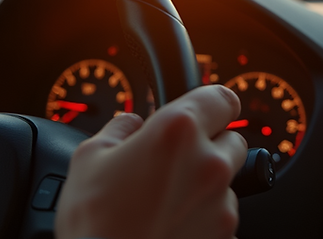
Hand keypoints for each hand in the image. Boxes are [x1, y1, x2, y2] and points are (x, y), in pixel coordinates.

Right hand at [55, 85, 248, 238]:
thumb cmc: (93, 221)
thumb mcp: (89, 156)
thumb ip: (120, 128)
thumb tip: (131, 124)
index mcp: (177, 130)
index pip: (223, 97)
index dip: (212, 104)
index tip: (206, 110)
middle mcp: (208, 163)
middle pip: (233, 140)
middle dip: (209, 145)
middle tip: (175, 161)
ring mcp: (221, 203)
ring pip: (227, 181)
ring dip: (205, 184)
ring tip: (165, 200)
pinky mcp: (224, 235)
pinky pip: (221, 216)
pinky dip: (203, 217)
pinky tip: (171, 223)